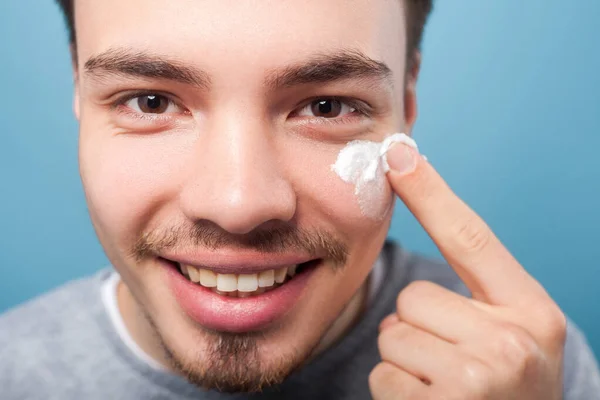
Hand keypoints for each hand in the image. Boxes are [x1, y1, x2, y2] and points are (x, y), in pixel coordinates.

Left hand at [369, 143, 566, 399]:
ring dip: (406, 364)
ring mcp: (479, 378)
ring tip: (444, 390)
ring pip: (393, 338)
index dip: (431, 192)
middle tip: (452, 365)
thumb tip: (408, 287)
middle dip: (419, 330)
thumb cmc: (506, 394)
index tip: (398, 153)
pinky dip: (396, 394)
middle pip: (414, 298)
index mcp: (532, 312)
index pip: (471, 238)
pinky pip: (383, 376)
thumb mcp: (513, 340)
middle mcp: (513, 341)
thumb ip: (474, 302)